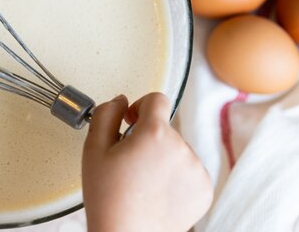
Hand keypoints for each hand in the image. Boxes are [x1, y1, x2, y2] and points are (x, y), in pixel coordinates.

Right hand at [82, 93, 212, 231]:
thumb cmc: (108, 199)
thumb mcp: (94, 149)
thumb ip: (106, 114)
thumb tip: (121, 101)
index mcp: (154, 133)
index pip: (157, 99)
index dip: (140, 107)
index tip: (132, 121)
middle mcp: (181, 147)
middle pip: (164, 128)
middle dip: (148, 139)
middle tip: (129, 164)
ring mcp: (196, 168)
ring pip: (177, 150)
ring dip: (163, 158)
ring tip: (143, 183)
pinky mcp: (205, 188)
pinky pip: (189, 170)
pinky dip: (176, 177)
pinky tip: (158, 193)